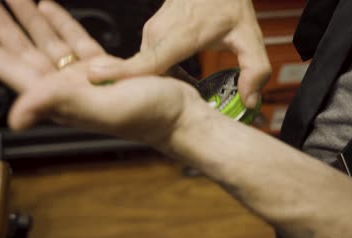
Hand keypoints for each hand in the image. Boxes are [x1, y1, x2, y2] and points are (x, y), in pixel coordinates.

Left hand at [0, 0, 202, 145]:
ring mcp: (87, 78)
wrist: (182, 114)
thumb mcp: (104, 109)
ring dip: (32, 22)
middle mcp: (70, 89)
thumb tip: (16, 115)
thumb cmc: (150, 116)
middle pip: (28, 54)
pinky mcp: (106, 69)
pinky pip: (78, 43)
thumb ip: (60, 104)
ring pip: (52, 45)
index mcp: (63, 98)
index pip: (17, 73)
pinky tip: (52, 9)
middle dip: (6, 29)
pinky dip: (64, 25)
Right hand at [85, 0, 271, 107]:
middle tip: (175, 113)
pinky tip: (176, 78)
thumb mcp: (249, 37)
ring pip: (148, 68)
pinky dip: (159, 72)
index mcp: (180, 37)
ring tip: (176, 97)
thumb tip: (249, 101)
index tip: (96, 81)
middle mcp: (158, 34)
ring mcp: (151, 32)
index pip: (147, 61)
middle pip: (146, 74)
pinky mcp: (151, 33)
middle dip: (155, 96)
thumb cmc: (228, 4)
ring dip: (159, 84)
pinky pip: (149, 59)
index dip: (123, 74)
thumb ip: (255, 70)